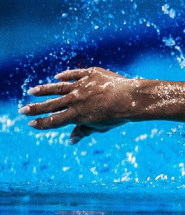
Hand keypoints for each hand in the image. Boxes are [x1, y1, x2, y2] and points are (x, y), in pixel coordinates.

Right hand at [19, 68, 140, 143]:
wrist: (132, 99)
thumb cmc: (118, 116)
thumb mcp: (101, 127)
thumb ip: (85, 131)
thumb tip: (72, 140)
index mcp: (77, 115)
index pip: (55, 121)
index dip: (42, 123)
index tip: (31, 123)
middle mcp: (75, 100)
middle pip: (51, 105)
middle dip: (35, 108)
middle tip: (22, 110)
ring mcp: (82, 86)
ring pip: (58, 88)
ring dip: (44, 90)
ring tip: (32, 91)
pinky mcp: (91, 74)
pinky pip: (75, 74)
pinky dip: (66, 75)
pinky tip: (57, 77)